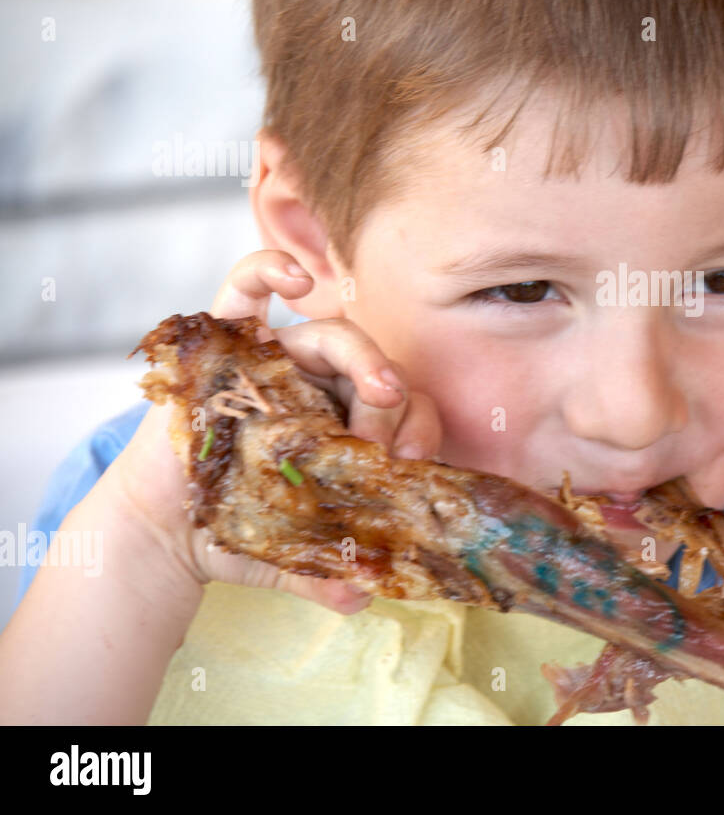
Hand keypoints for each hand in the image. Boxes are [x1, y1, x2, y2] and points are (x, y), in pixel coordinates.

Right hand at [107, 248, 442, 614]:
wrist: (165, 534)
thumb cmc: (237, 531)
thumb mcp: (292, 554)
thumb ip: (326, 571)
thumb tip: (361, 595)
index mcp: (345, 421)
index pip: (400, 407)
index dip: (416, 426)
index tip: (411, 463)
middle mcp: (315, 386)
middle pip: (371, 367)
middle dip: (393, 395)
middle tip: (393, 436)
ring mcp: (271, 362)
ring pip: (327, 334)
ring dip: (360, 354)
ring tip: (379, 387)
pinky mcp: (220, 346)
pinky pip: (241, 289)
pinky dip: (268, 270)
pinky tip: (295, 279)